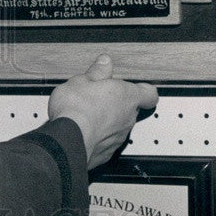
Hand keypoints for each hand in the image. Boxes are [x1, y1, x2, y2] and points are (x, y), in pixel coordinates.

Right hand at [47, 55, 157, 169]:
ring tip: (86, 113)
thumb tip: (105, 62)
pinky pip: (105, 140)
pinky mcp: (106, 152)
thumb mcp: (82, 80)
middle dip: (116, 103)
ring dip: (106, 120)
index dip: (143, 90)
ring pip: (118, 125)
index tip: (137, 87)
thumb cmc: (76, 108)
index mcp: (126, 96)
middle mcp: (128, 118)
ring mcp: (118, 137)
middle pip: (130, 108)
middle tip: (99, 95)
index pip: (149, 94)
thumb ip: (97, 72)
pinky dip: (97, 135)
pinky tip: (82, 130)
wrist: (67, 140)